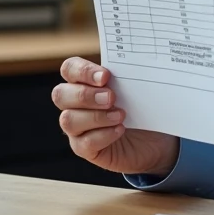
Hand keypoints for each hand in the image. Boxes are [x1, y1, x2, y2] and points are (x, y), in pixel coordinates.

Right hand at [52, 57, 179, 176]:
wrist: (153, 140)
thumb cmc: (141, 109)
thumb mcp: (137, 89)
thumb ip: (128, 76)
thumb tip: (137, 65)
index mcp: (83, 82)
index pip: (69, 69)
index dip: (82, 71)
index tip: (105, 76)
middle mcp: (74, 104)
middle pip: (60, 94)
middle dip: (85, 95)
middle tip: (111, 97)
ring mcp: (77, 128)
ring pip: (68, 120)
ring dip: (96, 116)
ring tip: (121, 115)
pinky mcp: (85, 149)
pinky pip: (84, 143)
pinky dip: (104, 135)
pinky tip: (120, 130)